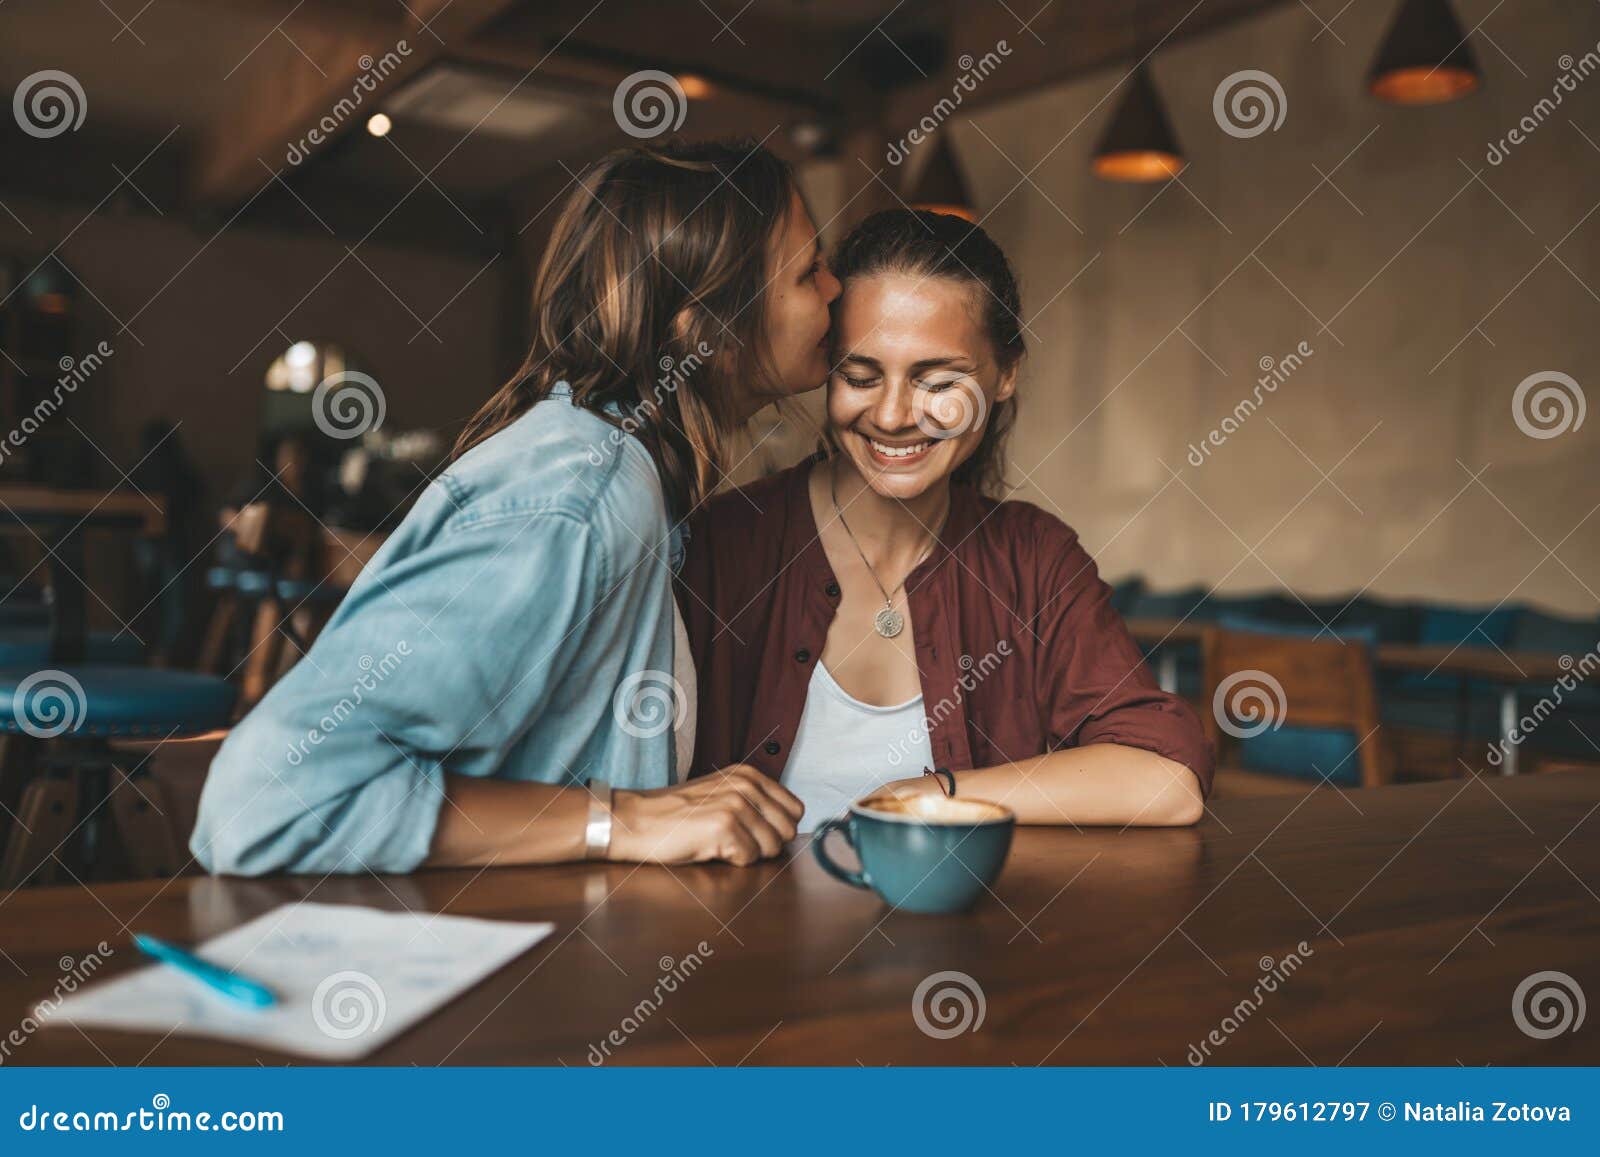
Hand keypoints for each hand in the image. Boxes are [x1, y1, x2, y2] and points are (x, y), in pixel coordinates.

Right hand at [607, 765, 803, 865]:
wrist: (638, 820)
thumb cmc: (678, 813)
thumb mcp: (722, 793)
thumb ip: (755, 803)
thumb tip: (788, 827)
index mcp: (750, 775)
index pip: (795, 809)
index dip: (778, 828)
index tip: (756, 832)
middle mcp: (746, 785)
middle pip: (787, 830)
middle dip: (767, 844)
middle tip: (737, 841)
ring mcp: (736, 804)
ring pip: (771, 848)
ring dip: (748, 853)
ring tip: (720, 842)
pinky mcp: (725, 826)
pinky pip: (749, 858)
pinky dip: (731, 860)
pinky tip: (709, 847)